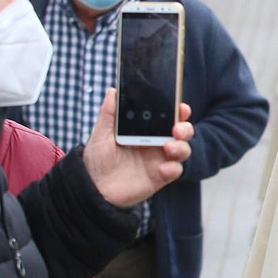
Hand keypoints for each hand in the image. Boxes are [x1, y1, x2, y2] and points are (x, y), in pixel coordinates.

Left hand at [82, 90, 192, 206]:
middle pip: (182, 132)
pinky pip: (175, 171)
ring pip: (183, 150)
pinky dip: (173, 168)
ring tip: (168, 147)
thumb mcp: (101, 133)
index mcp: (147, 130)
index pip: (168, 116)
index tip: (180, 107)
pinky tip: (162, 168)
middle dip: (185, 128)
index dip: (179, 110)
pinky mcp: (160, 177)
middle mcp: (157, 143)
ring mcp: (160, 160)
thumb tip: (112, 91)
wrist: (92, 186)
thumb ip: (108, 113)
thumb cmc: (97, 158)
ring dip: (181, 146)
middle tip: (177, 129)